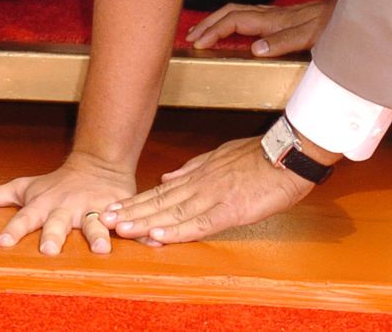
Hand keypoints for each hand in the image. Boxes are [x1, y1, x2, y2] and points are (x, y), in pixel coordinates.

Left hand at [0, 152, 135, 254]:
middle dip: (54, 236)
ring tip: (102, 251)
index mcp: (43, 204)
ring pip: (94, 225)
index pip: (24, 219)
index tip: (2, 244)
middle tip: (48, 251)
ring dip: (97, 236)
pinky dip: (138, 233)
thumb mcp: (23, 187)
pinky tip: (149, 243)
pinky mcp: (116, 210)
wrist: (98, 164)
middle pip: (58, 224)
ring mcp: (92, 209)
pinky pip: (126, 223)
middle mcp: (67, 208)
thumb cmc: (55, 184)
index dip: (13, 231)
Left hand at [102, 136, 315, 241]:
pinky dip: (179, 231)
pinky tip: (160, 236)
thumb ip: (192, 169)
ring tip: (123, 229)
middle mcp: (199, 186)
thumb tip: (166, 177)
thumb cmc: (257, 156)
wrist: (287, 154)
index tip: (113, 208)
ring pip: (173, 213)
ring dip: (146, 222)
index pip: (160, 192)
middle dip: (131, 212)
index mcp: (198, 176)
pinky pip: (200, 223)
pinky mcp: (231, 210)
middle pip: (160, 203)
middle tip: (104, 220)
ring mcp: (213, 197)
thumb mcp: (218, 157)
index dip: (136, 202)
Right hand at [188, 0, 334, 57]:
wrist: (349, 15)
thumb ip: (284, 42)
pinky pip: (244, 16)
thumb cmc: (331, 27)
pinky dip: (228, 21)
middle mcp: (269, 15)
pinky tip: (228, 29)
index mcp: (272, 20)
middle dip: (207, 24)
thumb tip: (254, 49)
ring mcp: (273, 15)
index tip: (198, 44)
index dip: (214, 31)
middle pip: (229, 12)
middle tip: (189, 38)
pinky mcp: (278, 18)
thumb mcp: (310, 37)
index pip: (233, 21)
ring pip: (235, 12)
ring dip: (215, 21)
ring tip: (200, 33)